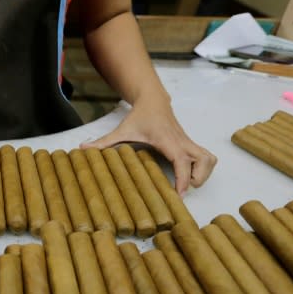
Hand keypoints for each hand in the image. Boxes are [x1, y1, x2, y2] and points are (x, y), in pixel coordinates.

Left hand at [81, 100, 216, 194]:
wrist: (154, 100)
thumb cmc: (140, 116)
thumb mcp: (122, 130)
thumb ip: (103, 142)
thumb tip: (82, 149)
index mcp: (167, 140)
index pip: (181, 160)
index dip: (183, 178)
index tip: (180, 194)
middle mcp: (182, 141)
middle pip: (204, 160)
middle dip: (199, 178)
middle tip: (183, 190)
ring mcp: (188, 142)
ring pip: (210, 158)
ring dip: (205, 173)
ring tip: (189, 184)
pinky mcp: (190, 144)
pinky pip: (206, 157)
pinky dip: (204, 168)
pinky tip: (189, 175)